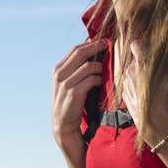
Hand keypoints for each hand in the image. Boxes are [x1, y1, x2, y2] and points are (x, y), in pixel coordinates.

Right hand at [50, 39, 104, 155]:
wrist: (63, 125)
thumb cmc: (70, 103)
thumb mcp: (68, 84)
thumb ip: (76, 69)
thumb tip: (92, 51)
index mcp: (58, 70)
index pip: (75, 49)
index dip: (90, 43)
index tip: (103, 41)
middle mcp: (59, 75)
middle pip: (80, 53)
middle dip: (97, 47)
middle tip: (109, 46)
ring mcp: (65, 84)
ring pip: (88, 66)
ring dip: (101, 67)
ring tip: (106, 70)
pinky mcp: (74, 94)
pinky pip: (91, 80)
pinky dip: (99, 80)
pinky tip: (102, 83)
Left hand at [120, 40, 167, 139]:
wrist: (155, 120)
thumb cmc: (166, 98)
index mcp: (142, 63)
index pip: (136, 44)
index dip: (142, 45)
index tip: (147, 48)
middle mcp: (130, 70)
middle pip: (134, 60)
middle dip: (143, 63)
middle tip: (154, 70)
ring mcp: (125, 82)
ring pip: (130, 72)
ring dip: (138, 74)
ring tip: (150, 84)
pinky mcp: (124, 93)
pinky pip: (128, 84)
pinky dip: (134, 86)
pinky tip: (145, 92)